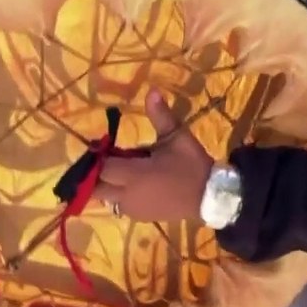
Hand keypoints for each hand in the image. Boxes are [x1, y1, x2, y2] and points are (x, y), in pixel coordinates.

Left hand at [94, 90, 213, 222]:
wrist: (210, 197)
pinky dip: (120, 196)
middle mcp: (128, 195)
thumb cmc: (191, 165)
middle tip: (106, 161)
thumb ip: (160, 116)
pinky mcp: (141, 217)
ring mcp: (134, 209)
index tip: (104, 146)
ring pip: (106, 200)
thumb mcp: (177, 137)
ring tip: (120, 172)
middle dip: (95, 176)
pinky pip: (120, 207)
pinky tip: (133, 185)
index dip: (100, 157)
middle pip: (96, 190)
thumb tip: (152, 90)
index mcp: (135, 174)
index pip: (103, 168)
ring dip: (108, 186)